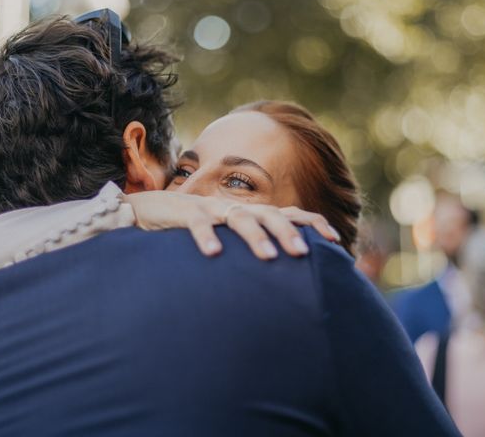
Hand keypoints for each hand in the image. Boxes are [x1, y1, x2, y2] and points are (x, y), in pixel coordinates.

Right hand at [122, 191, 339, 259]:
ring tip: (269, 257)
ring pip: (239, 217)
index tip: (335, 240)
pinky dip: (205, 237)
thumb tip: (278, 276)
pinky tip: (213, 254)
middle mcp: (234, 208)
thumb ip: (248, 251)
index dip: (311, 222)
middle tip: (304, 254)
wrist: (149, 210)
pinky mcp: (184, 213)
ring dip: (255, 236)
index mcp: (247, 214)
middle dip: (288, 232)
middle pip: (268, 214)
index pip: (287, 213)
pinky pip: (197, 223)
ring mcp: (210, 208)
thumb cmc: (193, 230)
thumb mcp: (225, 240)